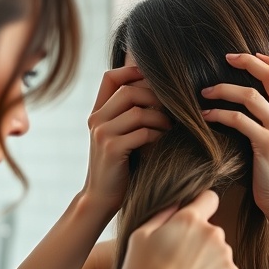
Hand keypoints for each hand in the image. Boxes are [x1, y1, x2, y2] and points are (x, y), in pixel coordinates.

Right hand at [82, 66, 170, 215]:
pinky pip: (142, 132)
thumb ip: (129, 116)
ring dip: (161, 119)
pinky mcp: (111, 149)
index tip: (154, 78)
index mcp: (97, 113)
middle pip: (129, 91)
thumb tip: (161, 92)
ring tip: (170, 128)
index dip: (132, 71)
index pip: (110, 77)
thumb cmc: (119, 167)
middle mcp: (96, 120)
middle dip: (155, 98)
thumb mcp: (119, 136)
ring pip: (138, 111)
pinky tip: (163, 143)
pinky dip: (158, 136)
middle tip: (172, 109)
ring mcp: (102, 134)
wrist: (101, 198)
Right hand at [119, 191, 240, 268]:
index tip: (192, 220)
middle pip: (211, 230)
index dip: (201, 205)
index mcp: (190, 220)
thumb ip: (162, 215)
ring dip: (207, 262)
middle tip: (177, 261)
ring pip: (218, 254)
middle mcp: (213, 234)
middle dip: (199, 241)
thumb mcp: (139, 237)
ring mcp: (226, 258)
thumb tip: (176, 203)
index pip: (209, 198)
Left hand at [201, 53, 268, 219]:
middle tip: (225, 59)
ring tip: (205, 92)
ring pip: (250, 95)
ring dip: (223, 89)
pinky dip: (218, 114)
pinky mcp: (267, 144)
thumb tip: (266, 103)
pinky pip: (238, 119)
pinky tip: (205, 116)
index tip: (252, 55)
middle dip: (247, 62)